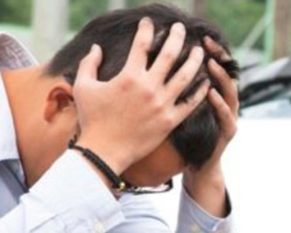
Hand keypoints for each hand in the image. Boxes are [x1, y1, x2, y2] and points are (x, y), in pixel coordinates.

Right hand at [73, 17, 209, 173]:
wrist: (104, 151)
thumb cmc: (91, 119)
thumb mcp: (83, 87)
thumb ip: (88, 63)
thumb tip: (96, 47)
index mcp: (129, 76)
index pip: (141, 44)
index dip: (146, 29)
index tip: (149, 22)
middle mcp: (148, 87)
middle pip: (169, 54)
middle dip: (177, 37)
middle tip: (181, 28)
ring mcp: (162, 104)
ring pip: (185, 76)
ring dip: (194, 60)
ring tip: (199, 51)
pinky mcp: (170, 121)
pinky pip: (190, 103)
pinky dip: (200, 91)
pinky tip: (206, 82)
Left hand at [184, 36, 238, 215]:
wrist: (199, 165)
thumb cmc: (187, 135)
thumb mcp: (182, 107)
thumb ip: (179, 87)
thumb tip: (159, 64)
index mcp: (214, 94)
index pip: (215, 67)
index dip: (210, 52)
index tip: (200, 37)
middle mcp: (225, 102)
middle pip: (226, 74)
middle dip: (219, 58)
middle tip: (208, 44)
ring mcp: (229, 117)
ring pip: (230, 92)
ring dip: (221, 78)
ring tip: (211, 64)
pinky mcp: (228, 132)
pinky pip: (226, 116)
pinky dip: (219, 104)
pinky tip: (211, 92)